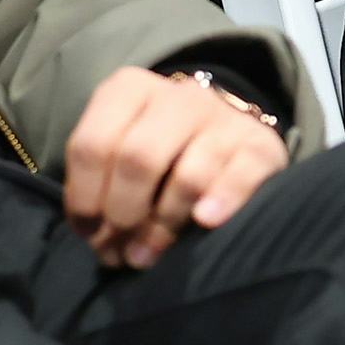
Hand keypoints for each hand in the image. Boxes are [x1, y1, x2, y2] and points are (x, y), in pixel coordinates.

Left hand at [64, 68, 289, 268]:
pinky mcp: (261, 145)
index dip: (83, 197)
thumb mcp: (121, 152)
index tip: (87, 231)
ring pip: (188, 177)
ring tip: (147, 254)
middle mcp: (178, 97)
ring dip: (162, 225)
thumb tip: (101, 241)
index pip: (93, 144)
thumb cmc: (162, 151)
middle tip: (118, 248)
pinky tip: (205, 222)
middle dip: (122, 213)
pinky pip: (240, 176)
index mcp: (130, 90)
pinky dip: (222, 201)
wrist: (228, 130)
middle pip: (138, 159)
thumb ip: (102, 188)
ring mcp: (224, 119)